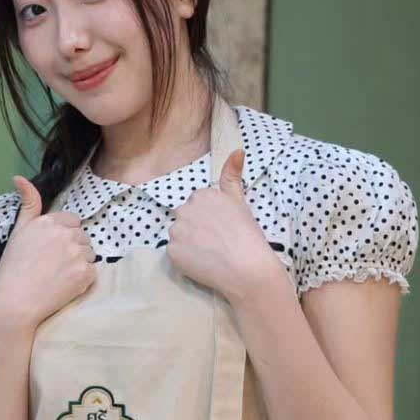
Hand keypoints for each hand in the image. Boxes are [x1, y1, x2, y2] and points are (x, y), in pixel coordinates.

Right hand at [0, 176, 96, 329]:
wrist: (15, 301)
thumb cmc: (13, 267)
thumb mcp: (18, 230)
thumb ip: (27, 203)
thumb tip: (19, 177)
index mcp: (50, 221)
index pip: (72, 221)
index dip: (63, 235)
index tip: (51, 249)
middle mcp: (66, 234)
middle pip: (83, 237)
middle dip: (73, 248)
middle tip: (53, 264)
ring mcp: (77, 253)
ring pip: (90, 253)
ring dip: (80, 262)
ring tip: (59, 275)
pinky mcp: (85, 273)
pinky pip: (93, 271)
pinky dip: (83, 279)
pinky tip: (65, 285)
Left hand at [167, 150, 279, 304]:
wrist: (248, 269)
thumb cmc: (247, 235)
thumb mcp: (240, 202)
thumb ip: (232, 176)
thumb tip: (237, 150)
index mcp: (201, 195)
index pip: (197, 205)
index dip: (209, 219)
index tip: (222, 228)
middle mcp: (184, 209)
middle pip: (185, 218)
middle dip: (197, 228)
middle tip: (217, 242)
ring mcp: (176, 231)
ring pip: (179, 235)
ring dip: (189, 243)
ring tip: (211, 253)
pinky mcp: (171, 251)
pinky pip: (175, 253)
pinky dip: (185, 259)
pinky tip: (202, 263)